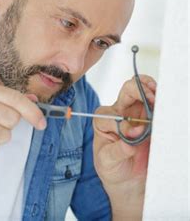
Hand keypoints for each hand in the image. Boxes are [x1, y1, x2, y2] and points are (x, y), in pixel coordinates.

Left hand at [93, 74, 156, 218]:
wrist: (127, 178)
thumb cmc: (112, 167)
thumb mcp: (107, 162)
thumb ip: (116, 151)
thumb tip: (129, 140)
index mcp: (103, 121)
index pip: (110, 115)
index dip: (121, 124)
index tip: (132, 135)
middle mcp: (119, 113)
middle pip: (127, 91)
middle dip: (138, 90)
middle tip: (151, 99)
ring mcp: (137, 114)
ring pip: (143, 92)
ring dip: (152, 92)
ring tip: (159, 99)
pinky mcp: (152, 119)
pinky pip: (156, 103)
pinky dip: (161, 100)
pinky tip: (164, 103)